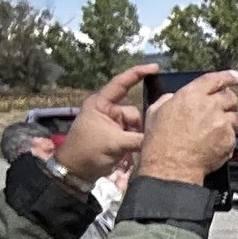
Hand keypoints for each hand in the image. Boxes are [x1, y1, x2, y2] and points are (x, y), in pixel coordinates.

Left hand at [58, 65, 152, 182]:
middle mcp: (109, 111)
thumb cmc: (87, 151)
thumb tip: (161, 137)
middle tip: (149, 135)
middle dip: (141, 124)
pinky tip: (143, 149)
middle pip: (134, 112)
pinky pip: (135, 135)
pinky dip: (139, 141)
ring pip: (137, 125)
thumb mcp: (114, 143)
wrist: (76, 171)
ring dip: (140, 136)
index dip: (137, 73)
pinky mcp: (118, 137)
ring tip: (140, 148)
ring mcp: (114, 124)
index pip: (121, 83)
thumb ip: (138, 139)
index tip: (155, 67)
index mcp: (101, 104)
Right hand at [137, 70, 237, 185]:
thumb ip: (169, 100)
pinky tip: (215, 143)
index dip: (227, 77)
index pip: (214, 79)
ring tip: (219, 128)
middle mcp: (209, 106)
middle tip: (223, 108)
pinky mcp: (229, 140)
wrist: (171, 165)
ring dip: (230, 121)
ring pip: (236, 117)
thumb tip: (175, 97)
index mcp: (191, 95)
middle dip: (229, 101)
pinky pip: (233, 136)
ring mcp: (221, 123)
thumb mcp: (156, 112)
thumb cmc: (159, 141)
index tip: (235, 76)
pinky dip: (227, 138)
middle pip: (230, 97)